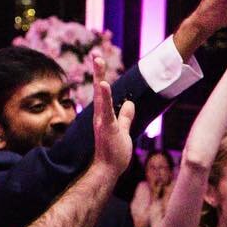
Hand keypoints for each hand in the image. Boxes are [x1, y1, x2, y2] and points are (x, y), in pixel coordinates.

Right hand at [90, 54, 136, 176]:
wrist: (107, 171)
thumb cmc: (114, 154)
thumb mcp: (124, 131)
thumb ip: (126, 117)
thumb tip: (130, 104)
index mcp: (105, 116)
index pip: (103, 92)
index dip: (101, 76)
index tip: (98, 59)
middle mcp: (100, 116)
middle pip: (99, 90)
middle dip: (98, 72)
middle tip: (96, 55)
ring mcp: (102, 122)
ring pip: (101, 97)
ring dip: (99, 79)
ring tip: (98, 61)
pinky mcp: (106, 129)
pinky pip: (106, 111)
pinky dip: (105, 98)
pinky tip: (104, 85)